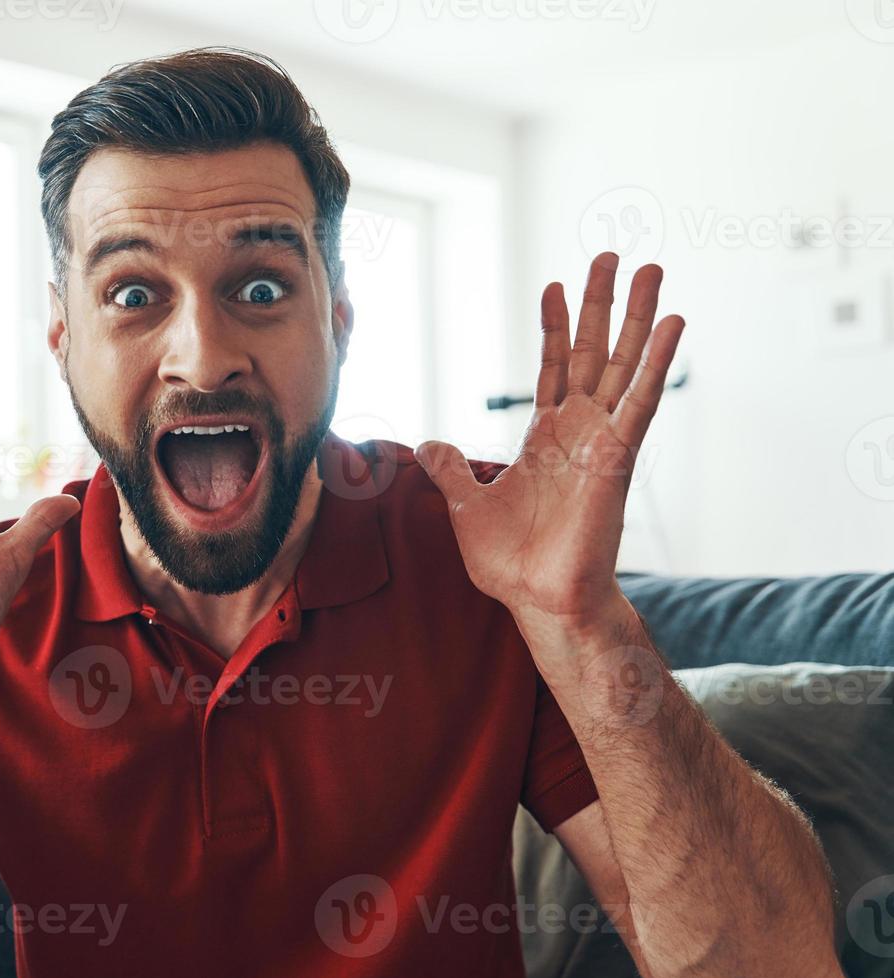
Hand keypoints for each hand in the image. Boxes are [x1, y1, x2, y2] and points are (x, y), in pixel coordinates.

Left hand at [415, 253, 684, 629]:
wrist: (539, 599)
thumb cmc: (512, 561)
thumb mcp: (466, 504)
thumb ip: (451, 470)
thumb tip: (430, 445)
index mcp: (545, 437)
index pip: (552, 366)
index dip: (553, 326)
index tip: (553, 284)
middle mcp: (578, 430)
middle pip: (592, 351)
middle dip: (600, 303)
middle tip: (611, 255)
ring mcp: (602, 439)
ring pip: (623, 363)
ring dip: (637, 315)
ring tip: (653, 269)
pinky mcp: (619, 456)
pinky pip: (642, 400)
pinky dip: (657, 361)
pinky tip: (671, 322)